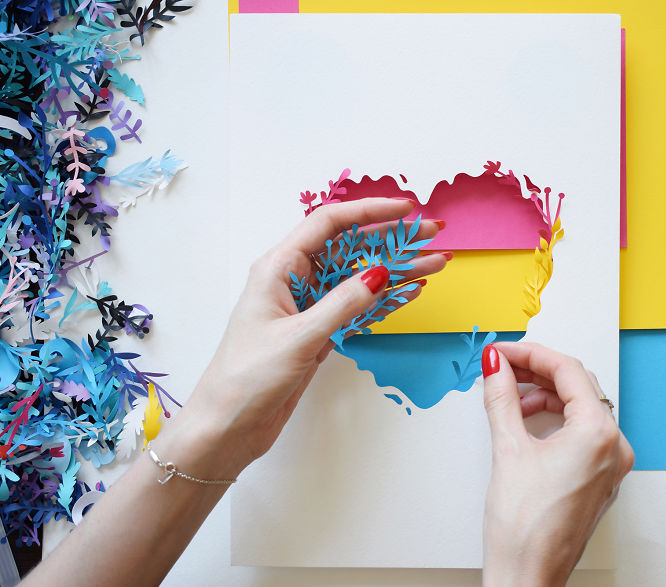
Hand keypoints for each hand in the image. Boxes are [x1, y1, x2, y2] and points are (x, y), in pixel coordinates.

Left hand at [158, 198, 447, 477]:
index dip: (369, 211)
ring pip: (357, 277)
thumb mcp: (299, 338)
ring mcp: (307, 306)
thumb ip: (343, 304)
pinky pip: (355, 306)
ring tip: (435, 263)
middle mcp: (293, 280)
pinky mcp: (316, 331)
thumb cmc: (247, 378)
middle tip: (431, 234)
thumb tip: (381, 273)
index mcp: (278, 268)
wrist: (228, 427)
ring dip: (395, 270)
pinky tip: (410, 291)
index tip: (406, 210)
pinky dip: (383, 299)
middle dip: (391, 239)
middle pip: (349, 247)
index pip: (329, 224)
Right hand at [480, 342, 633, 586]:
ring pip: (581, 409)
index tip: (503, 351)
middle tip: (503, 366)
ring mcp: (610, 466)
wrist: (527, 577)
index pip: (568, 371)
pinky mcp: (599, 479)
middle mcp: (614, 448)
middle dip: (538, 372)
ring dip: (546, 395)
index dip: (531, 354)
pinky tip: (527, 420)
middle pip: (579, 387)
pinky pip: (583, 433)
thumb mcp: (507, 449)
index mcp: (599, 435)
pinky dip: (556, 419)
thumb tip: (496, 366)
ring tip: (510, 395)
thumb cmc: (523, 528)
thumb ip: (502, 397)